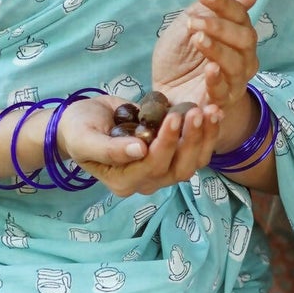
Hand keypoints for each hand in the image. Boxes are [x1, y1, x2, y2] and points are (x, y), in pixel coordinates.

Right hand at [50, 94, 223, 198]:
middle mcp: (147, 181)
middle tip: (197, 111)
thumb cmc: (78, 130)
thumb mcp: (84, 138)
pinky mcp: (173, 154)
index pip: (152, 166)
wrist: (84, 121)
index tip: (173, 116)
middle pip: (179, 169)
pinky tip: (215, 113)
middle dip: (190, 140)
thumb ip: (108, 149)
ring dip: (204, 138)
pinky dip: (208, 133)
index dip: (165, 144)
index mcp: (124, 181)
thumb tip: (138, 151)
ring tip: (210, 111)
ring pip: (193, 162)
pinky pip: (196, 150)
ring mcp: (163, 169)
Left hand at [152, 0, 259, 114]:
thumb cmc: (179, 57)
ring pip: (237, 64)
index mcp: (236, 35)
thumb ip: (214, 9)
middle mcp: (243, 57)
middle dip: (220, 27)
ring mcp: (235, 80)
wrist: (164, 90)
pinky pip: (224, 90)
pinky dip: (217, 79)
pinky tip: (208, 69)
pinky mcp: (222, 101)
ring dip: (218, 49)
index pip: (239, 15)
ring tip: (197, 40)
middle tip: (194, 23)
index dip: (223, 3)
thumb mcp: (188, 27)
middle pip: (245, 39)